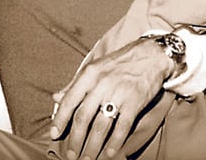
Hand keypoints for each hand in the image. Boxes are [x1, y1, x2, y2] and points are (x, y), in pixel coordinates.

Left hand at [50, 37, 171, 159]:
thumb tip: (56, 97)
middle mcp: (102, 83)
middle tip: (71, 155)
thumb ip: (75, 84)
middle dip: (75, 139)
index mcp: (90, 74)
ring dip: (92, 146)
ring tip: (88, 158)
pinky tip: (109, 153)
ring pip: (100, 126)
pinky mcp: (135, 102)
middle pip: (83, 117)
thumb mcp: (95, 67)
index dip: (60, 119)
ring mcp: (119, 93)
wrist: (150, 55)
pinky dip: (115, 143)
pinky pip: (122, 127)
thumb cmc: (119, 63)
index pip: (70, 99)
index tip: (54, 134)